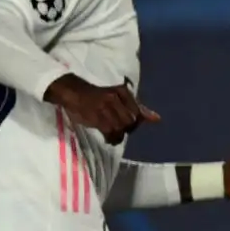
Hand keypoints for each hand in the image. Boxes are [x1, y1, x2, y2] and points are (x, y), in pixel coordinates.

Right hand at [44, 73, 158, 142]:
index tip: (127, 125)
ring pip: (121, 128)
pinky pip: (110, 132)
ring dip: (118, 135)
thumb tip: (157, 119)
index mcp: (123, 92)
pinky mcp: (95, 117)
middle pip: (131, 122)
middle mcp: (115, 98)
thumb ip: (137, 108)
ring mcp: (105, 107)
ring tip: (113, 135)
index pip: (138, 113)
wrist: (72, 92)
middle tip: (119, 130)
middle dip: (127, 129)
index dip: (135, 123)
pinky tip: (108, 138)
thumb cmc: (97, 96)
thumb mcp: (118, 97)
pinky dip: (111, 138)